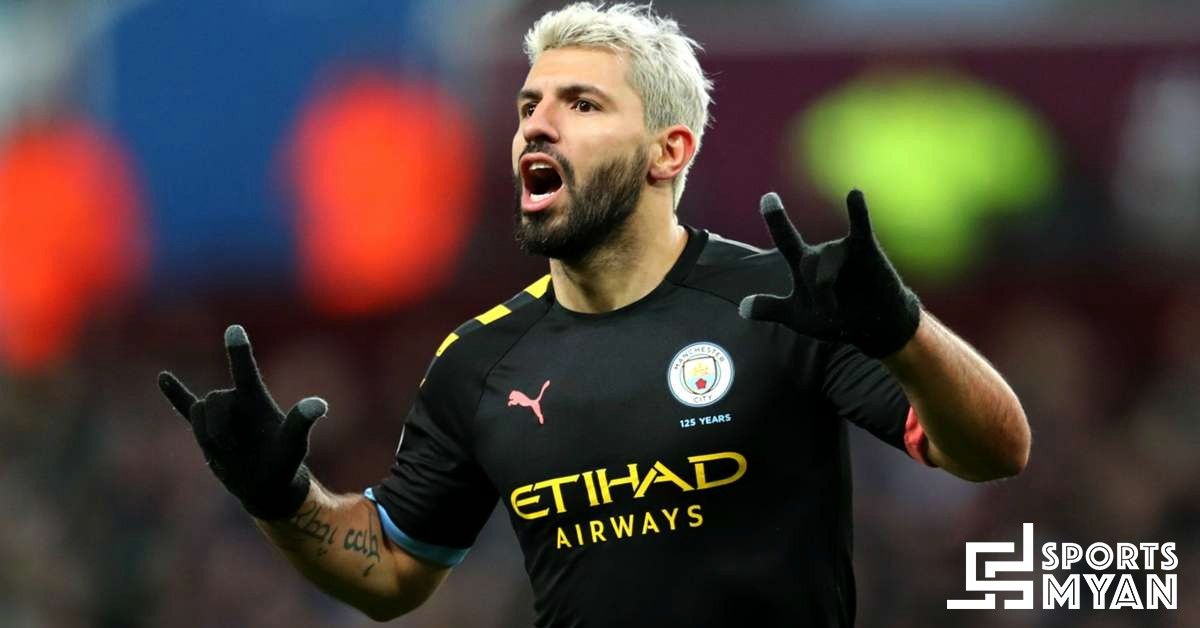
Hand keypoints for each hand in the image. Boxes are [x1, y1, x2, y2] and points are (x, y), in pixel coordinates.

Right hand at [158, 324, 327, 519]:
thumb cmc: (285, 461)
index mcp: (256, 397)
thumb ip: (301, 421)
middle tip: (236, 449)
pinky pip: (186, 406)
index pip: (245, 369)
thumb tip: (319, 404)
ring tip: (229, 451)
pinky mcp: (207, 428)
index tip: (235, 329)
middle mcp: (237, 400)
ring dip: (209, 436)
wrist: (266, 484)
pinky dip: (175, 394)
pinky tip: (163, 378)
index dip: (239, 350)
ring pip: (198, 414)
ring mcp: (221, 414)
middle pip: (214, 400)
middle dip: (220, 427)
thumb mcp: (293, 443)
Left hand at [739, 190, 920, 357]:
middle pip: (806, 265)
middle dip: (815, 295)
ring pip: (825, 263)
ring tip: (836, 311)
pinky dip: (857, 212)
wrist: (874, 329)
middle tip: (828, 314)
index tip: (767, 196)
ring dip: (826, 289)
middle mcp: (823, 253)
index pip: (786, 239)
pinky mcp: (866, 250)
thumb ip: (771, 309)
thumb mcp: (799, 318)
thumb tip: (741, 308)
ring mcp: (844, 250)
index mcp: (805, 264)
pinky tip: (855, 194)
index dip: (776, 219)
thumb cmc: (837, 319)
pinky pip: (860, 228)